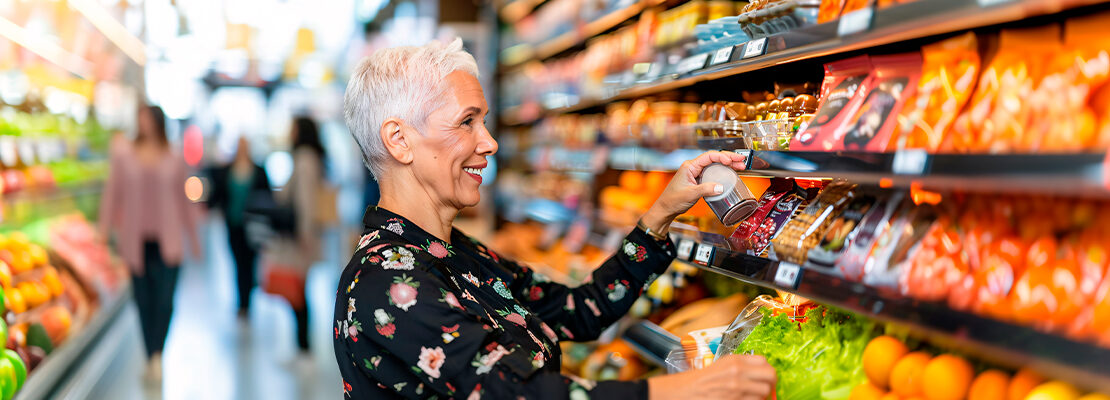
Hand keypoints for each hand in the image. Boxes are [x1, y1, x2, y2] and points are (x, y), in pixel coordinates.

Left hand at [640, 151, 746, 233]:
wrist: (666, 209)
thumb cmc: (673, 200)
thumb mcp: (690, 194)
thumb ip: (706, 189)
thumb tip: (721, 187)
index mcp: (690, 166)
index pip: (708, 156)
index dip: (722, 156)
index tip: (731, 160)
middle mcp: (693, 167)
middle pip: (714, 159)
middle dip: (729, 158)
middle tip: (742, 161)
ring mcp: (696, 173)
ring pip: (715, 165)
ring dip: (728, 165)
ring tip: (741, 166)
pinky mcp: (699, 180)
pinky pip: (713, 173)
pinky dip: (723, 173)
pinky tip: (731, 174)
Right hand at [648, 354, 776, 399]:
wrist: (688, 392)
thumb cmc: (704, 379)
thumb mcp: (723, 364)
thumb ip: (742, 364)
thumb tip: (762, 370)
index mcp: (735, 361)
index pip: (764, 361)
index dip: (767, 370)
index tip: (766, 376)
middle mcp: (738, 373)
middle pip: (770, 376)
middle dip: (771, 383)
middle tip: (768, 388)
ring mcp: (738, 389)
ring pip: (765, 392)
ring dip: (762, 396)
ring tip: (753, 396)